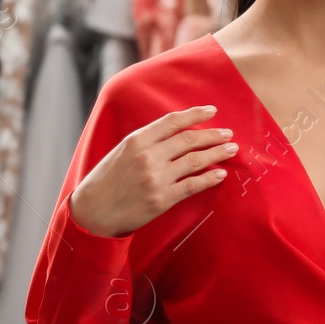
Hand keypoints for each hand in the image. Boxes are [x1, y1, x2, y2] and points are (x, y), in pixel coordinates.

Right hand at [68, 104, 233, 238]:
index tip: (212, 111)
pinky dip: (209, 178)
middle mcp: (148, 156)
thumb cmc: (105, 180)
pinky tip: (220, 174)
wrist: (93, 211)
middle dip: (213, 135)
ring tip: (231, 149)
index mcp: (136, 140)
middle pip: (189, 140)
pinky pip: (192, 185)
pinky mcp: (161, 199)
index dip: (195, 114)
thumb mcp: (120, 151)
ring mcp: (155, 178)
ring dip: (217, 153)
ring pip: (195, 161)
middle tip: (228, 133)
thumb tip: (175, 132)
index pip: (173, 122)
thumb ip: (145, 141)